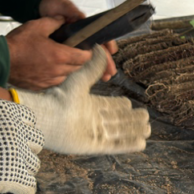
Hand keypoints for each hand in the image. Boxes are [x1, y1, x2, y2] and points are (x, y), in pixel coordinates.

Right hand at [0, 99, 42, 193]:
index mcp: (3, 111)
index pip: (28, 119)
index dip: (22, 131)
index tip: (15, 140)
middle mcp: (15, 129)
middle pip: (36, 142)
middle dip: (26, 150)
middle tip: (13, 159)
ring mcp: (17, 153)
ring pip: (34, 165)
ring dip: (24, 171)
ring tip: (12, 178)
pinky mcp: (14, 176)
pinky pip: (29, 188)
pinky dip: (25, 193)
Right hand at [7, 16, 91, 89]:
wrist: (0, 60)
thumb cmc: (17, 43)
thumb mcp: (37, 26)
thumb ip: (53, 22)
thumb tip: (62, 19)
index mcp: (60, 55)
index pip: (84, 57)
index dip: (86, 51)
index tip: (83, 47)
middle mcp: (58, 71)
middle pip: (77, 67)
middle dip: (77, 59)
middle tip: (70, 50)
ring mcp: (49, 80)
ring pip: (66, 75)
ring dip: (66, 67)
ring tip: (57, 58)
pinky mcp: (41, 86)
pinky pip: (54, 82)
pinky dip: (55, 75)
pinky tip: (47, 67)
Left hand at [17, 46, 150, 154]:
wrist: (46, 117)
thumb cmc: (59, 97)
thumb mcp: (80, 79)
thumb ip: (93, 67)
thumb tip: (99, 47)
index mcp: (89, 105)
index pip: (110, 106)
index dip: (121, 106)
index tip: (130, 104)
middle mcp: (92, 120)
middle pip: (117, 120)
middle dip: (131, 119)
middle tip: (145, 118)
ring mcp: (93, 134)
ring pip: (119, 133)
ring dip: (133, 131)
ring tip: (147, 129)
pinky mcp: (93, 146)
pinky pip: (115, 145)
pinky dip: (128, 145)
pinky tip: (141, 143)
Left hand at [38, 0, 117, 80]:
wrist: (39, 10)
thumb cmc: (54, 6)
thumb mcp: (63, 6)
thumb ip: (71, 10)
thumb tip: (81, 16)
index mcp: (85, 27)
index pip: (100, 36)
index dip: (107, 44)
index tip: (112, 51)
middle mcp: (82, 38)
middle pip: (98, 51)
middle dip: (105, 62)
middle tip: (109, 73)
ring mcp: (74, 45)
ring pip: (89, 59)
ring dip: (97, 68)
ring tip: (103, 78)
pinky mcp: (65, 52)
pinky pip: (75, 62)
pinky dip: (82, 70)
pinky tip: (85, 77)